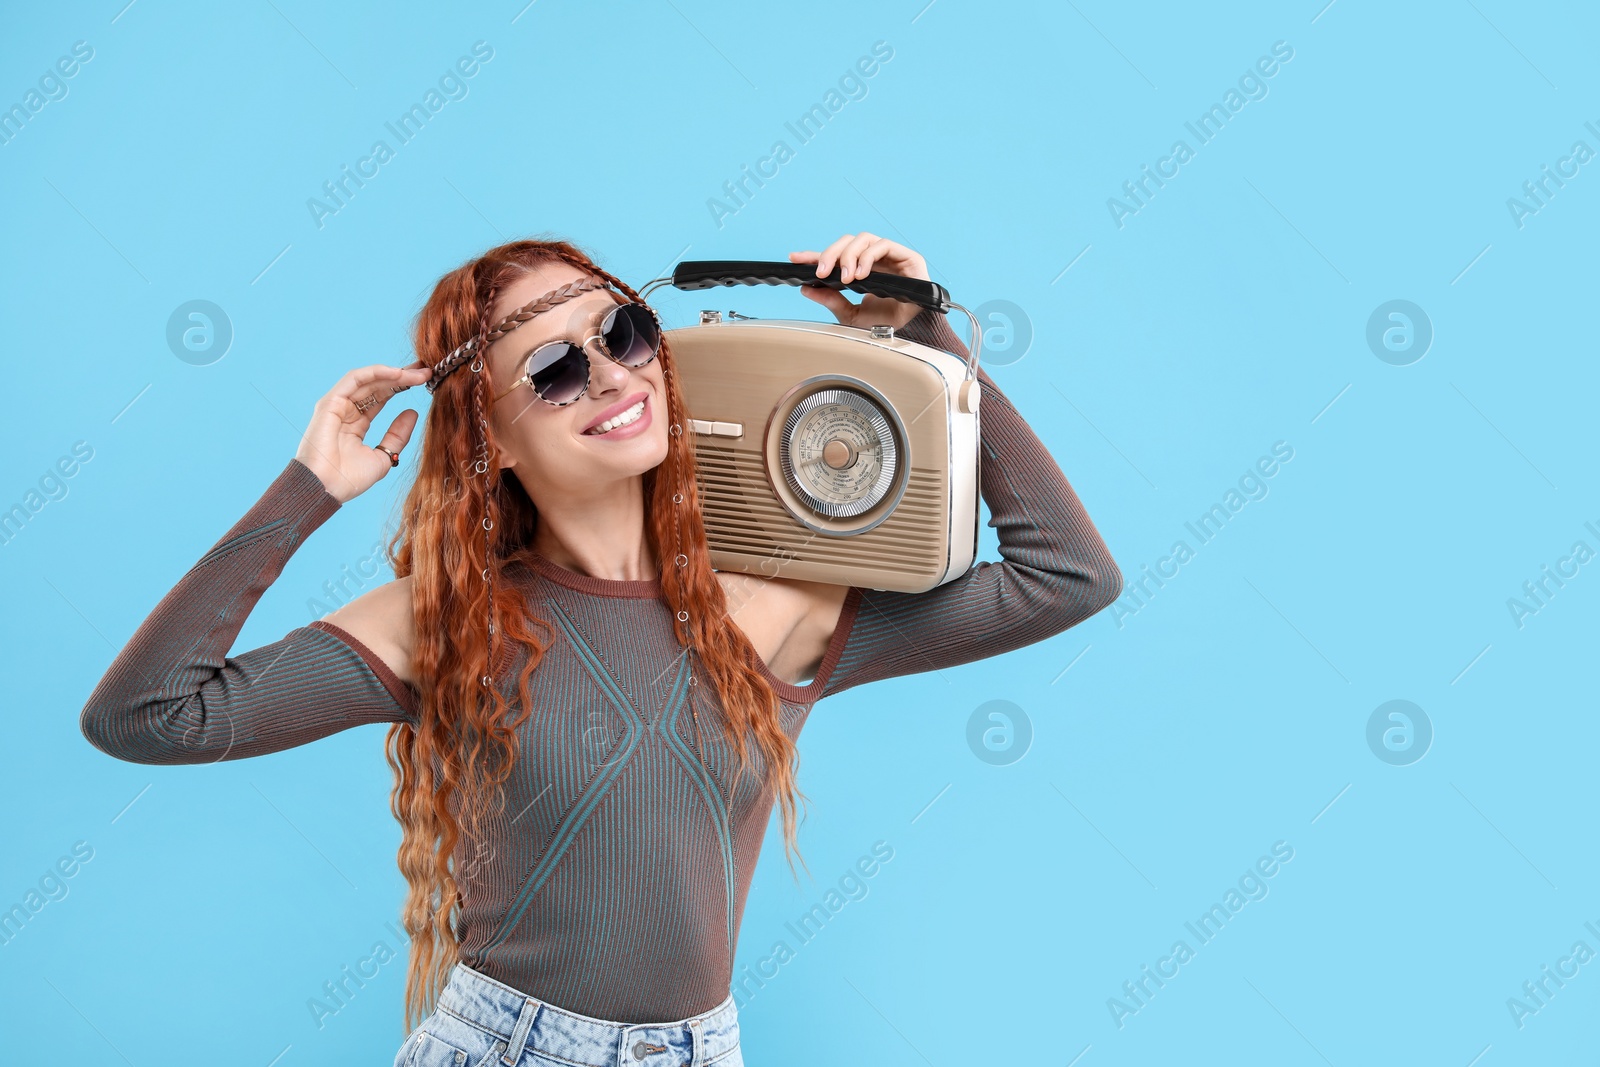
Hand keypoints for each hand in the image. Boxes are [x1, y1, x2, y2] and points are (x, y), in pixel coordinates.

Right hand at [294, 361, 432, 503]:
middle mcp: (346, 411)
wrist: (326, 489)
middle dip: (402, 377)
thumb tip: (413, 413)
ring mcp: (337, 405)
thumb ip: (397, 435)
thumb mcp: (383, 456)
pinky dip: (376, 373)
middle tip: (426, 371)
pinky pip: (355, 380)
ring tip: (417, 373)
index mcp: (356, 424)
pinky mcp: (330, 402)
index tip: (425, 381)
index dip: (402, 387)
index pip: (381, 398)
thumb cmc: (349, 479)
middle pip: (377, 386)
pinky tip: (397, 373)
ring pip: (368, 380)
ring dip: (393, 373)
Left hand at [788, 232, 928, 331]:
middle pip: (847, 242)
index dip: (814, 255)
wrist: (911, 333)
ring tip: (845, 277)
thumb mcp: (850, 316)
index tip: (795, 258)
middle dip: (830, 254)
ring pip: (863, 239)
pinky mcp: (906, 256)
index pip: (834, 257)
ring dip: (849, 255)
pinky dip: (868, 257)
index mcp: (860, 271)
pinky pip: (883, 245)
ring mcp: (890, 256)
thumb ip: (831, 301)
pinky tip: (861, 274)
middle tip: (821, 272)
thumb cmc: (885, 323)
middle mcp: (873, 260)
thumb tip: (807, 289)